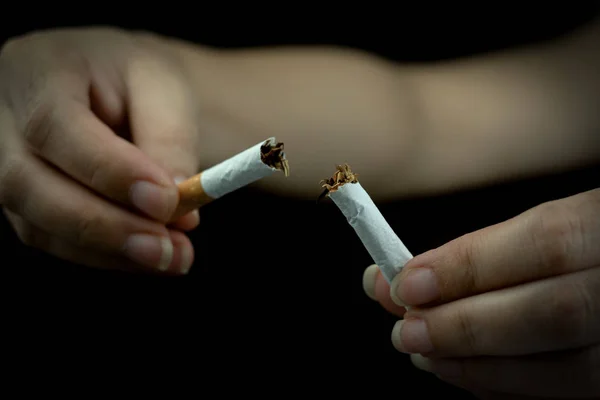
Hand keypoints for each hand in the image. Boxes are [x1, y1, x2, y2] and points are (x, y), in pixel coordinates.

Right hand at [0, 27, 201, 272]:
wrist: (120, 88)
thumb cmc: (139, 81)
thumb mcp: (165, 88)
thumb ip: (170, 139)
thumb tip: (175, 203)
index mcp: (38, 69)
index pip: (53, 125)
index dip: (109, 170)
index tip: (166, 202)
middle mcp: (3, 118)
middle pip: (30, 183)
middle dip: (106, 224)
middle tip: (167, 247)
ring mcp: (4, 163)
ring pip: (39, 223)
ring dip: (110, 249)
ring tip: (172, 255)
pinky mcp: (24, 201)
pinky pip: (54, 239)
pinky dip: (105, 254)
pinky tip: (149, 253)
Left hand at [363, 189, 599, 398]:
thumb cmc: (585, 244)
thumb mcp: (554, 224)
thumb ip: (486, 251)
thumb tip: (399, 279)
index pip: (545, 242)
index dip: (468, 267)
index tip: (405, 282)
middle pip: (553, 313)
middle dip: (466, 326)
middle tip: (405, 332)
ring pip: (572, 369)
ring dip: (482, 367)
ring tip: (427, 355)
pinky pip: (576, 393)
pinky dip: (513, 388)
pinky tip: (469, 374)